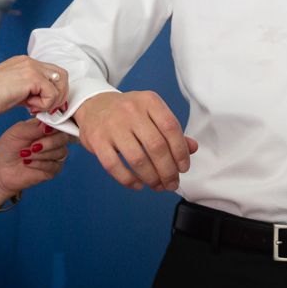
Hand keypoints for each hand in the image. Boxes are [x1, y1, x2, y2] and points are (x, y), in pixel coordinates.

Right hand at [0, 55, 71, 119]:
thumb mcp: (14, 93)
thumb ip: (30, 93)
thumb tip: (44, 103)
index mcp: (25, 63)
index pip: (53, 73)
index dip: (54, 92)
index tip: (41, 107)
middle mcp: (29, 61)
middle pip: (62, 75)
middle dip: (59, 96)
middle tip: (43, 109)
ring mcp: (31, 67)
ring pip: (60, 84)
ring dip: (51, 101)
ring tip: (32, 107)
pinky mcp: (31, 77)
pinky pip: (52, 94)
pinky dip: (44, 105)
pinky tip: (28, 107)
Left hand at [0, 120, 69, 200]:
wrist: (1, 170)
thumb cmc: (7, 148)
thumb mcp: (16, 132)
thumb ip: (33, 127)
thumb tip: (49, 125)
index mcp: (44, 127)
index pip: (59, 122)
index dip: (54, 126)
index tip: (44, 131)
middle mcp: (52, 139)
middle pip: (63, 137)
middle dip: (48, 143)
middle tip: (32, 146)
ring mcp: (54, 155)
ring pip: (61, 152)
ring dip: (41, 154)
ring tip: (25, 155)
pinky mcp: (53, 169)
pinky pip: (55, 165)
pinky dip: (40, 164)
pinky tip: (28, 163)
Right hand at [74, 88, 198, 190]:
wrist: (93, 105)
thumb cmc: (128, 114)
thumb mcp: (151, 113)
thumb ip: (171, 131)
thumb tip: (193, 148)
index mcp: (149, 101)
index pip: (171, 128)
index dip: (180, 152)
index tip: (183, 168)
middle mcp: (131, 110)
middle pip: (156, 147)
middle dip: (168, 171)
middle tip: (172, 183)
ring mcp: (112, 125)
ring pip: (137, 159)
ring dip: (151, 178)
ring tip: (157, 186)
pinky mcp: (96, 140)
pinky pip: (114, 166)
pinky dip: (129, 180)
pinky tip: (138, 184)